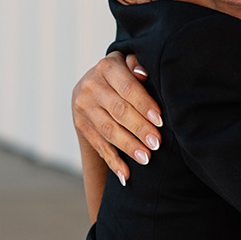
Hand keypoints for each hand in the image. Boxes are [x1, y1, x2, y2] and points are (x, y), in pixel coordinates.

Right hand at [72, 53, 162, 185]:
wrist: (93, 84)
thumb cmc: (124, 74)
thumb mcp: (129, 65)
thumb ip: (137, 66)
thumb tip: (144, 73)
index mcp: (106, 67)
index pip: (127, 87)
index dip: (143, 104)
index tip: (159, 120)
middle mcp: (90, 85)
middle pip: (118, 110)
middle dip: (139, 129)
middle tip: (156, 144)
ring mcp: (83, 106)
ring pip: (108, 130)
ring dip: (128, 146)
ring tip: (146, 158)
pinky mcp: (81, 124)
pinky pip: (99, 145)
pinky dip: (113, 161)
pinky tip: (125, 175)